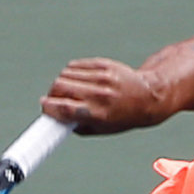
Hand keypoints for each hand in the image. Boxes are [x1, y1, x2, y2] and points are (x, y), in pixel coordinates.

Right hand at [40, 58, 163, 133]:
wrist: (148, 96)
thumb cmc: (124, 116)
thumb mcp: (103, 129)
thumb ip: (78, 126)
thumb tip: (55, 120)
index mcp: (99, 114)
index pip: (64, 108)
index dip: (49, 108)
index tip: (45, 108)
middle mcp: (100, 94)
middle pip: (59, 87)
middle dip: (52, 95)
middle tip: (55, 100)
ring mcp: (102, 77)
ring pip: (65, 74)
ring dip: (62, 83)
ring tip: (71, 91)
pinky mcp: (102, 64)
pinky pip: (75, 66)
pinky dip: (71, 73)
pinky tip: (79, 81)